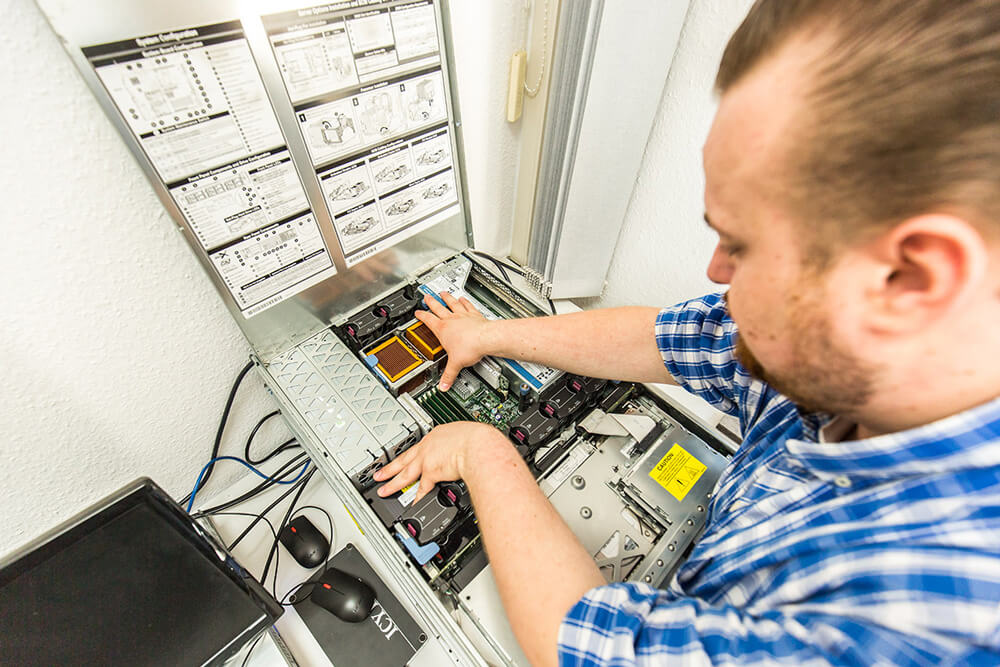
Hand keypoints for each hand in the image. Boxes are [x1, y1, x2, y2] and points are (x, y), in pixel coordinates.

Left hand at [373, 421, 508, 501]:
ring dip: (393, 484)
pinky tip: (411, 505)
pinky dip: (416, 499)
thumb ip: (461, 444)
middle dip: (390, 468)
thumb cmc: (479, 439)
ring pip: (405, 474)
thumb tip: (466, 451)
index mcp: (438, 434)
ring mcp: (427, 459)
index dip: (411, 453)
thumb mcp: (466, 435)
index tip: (403, 456)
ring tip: (383, 490)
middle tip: (378, 474)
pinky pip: (421, 489)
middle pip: (404, 459)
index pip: (420, 446)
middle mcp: (429, 445)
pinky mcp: (430, 472)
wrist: (478, 446)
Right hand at [416, 292, 491, 390]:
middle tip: (426, 296)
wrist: (486, 339)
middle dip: (431, 302)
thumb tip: (443, 386)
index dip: (421, 316)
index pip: (428, 320)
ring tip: (443, 293)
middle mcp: (451, 320)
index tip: (417, 312)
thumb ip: (448, 376)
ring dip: (447, 298)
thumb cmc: (470, 347)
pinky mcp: (475, 315)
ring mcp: (463, 316)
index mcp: (443, 329)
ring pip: (452, 303)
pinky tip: (463, 298)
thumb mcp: (455, 364)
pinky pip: (468, 305)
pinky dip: (464, 301)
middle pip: (438, 307)